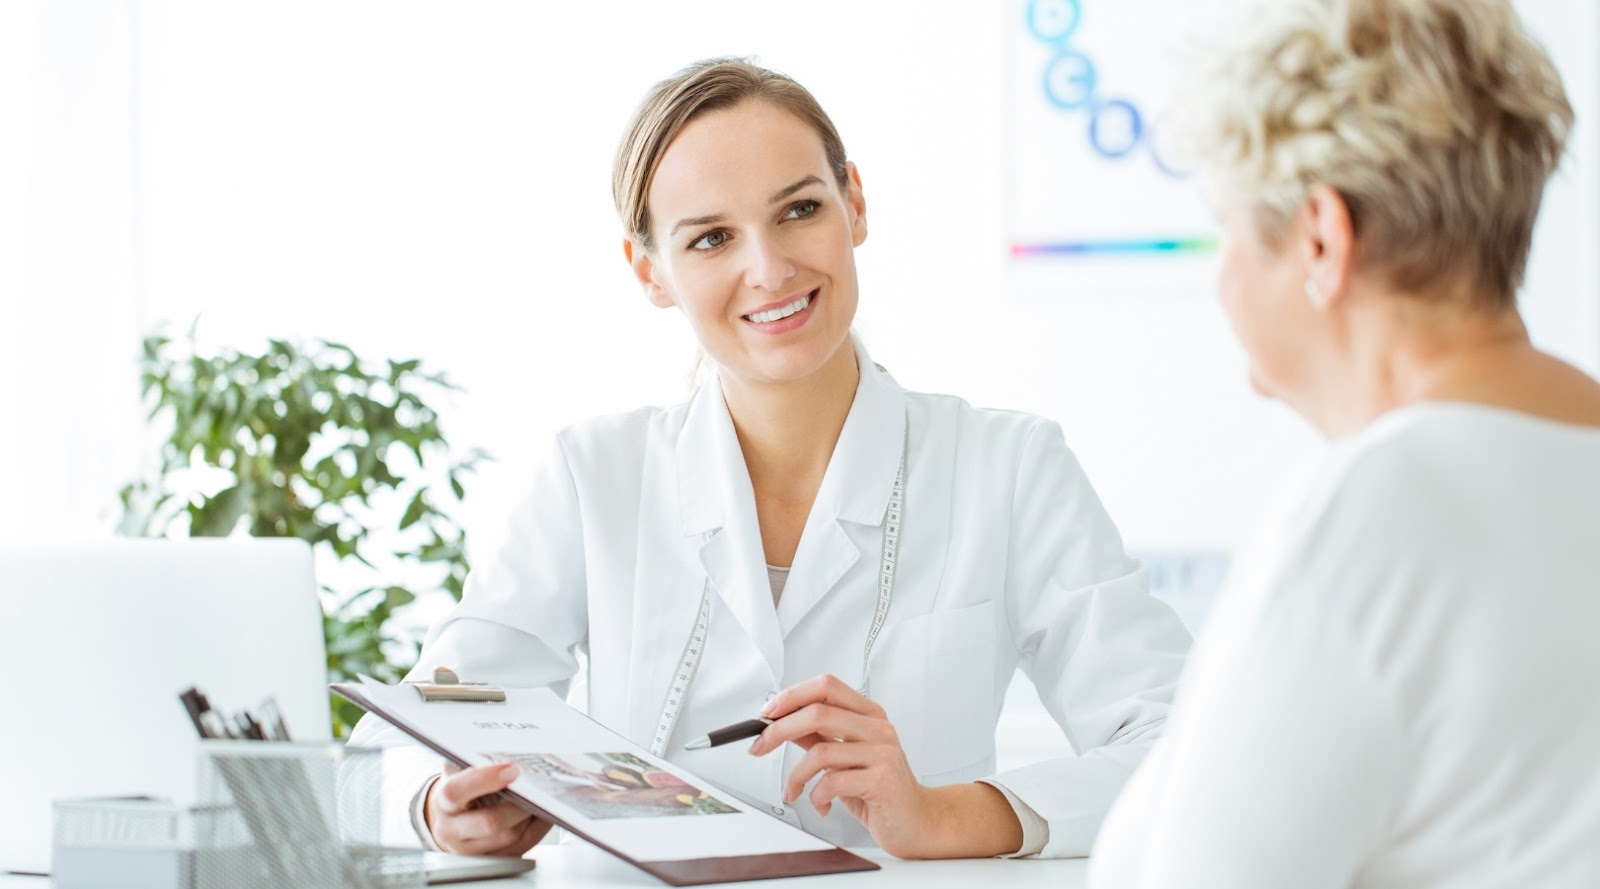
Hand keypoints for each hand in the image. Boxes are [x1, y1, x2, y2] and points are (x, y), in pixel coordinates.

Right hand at [423, 761, 550, 856]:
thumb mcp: (462, 771)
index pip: (457, 791)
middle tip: (535, 788)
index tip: (512, 769)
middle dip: (518, 804)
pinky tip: (543, 812)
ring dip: (530, 815)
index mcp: (443, 802)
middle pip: (490, 822)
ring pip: (510, 837)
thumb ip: (477, 762)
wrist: (454, 819)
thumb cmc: (465, 790)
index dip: (485, 779)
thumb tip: (512, 753)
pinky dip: (537, 828)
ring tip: (543, 797)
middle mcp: (451, 830)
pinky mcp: (491, 860)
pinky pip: (521, 847)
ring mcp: (470, 851)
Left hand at [748, 674, 935, 856]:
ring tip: (794, 789)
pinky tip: (822, 804)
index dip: (792, 696)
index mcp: (869, 714)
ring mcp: (883, 752)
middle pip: (818, 712)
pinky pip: (831, 782)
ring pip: (820, 751)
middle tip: (760, 746)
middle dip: (778, 730)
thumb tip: (782, 722)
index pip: (826, 687)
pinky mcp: (882, 780)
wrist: (916, 822)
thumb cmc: (880, 790)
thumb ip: (819, 737)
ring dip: (795, 775)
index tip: (767, 713)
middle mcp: (878, 728)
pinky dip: (816, 796)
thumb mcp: (845, 758)